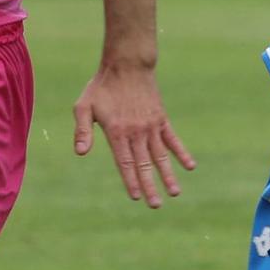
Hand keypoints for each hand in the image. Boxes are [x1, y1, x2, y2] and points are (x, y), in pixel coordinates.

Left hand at [72, 60, 195, 207]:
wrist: (126, 64)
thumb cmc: (101, 87)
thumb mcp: (84, 106)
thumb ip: (82, 130)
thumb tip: (80, 153)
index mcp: (116, 132)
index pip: (125, 163)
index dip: (130, 181)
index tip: (136, 197)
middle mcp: (136, 132)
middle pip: (144, 165)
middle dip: (150, 186)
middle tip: (155, 205)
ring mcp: (151, 126)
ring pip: (161, 156)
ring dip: (168, 175)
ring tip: (175, 193)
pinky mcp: (161, 119)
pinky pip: (173, 139)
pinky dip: (181, 153)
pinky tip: (190, 166)